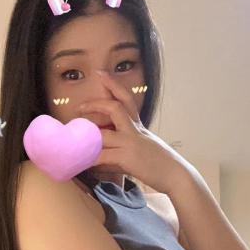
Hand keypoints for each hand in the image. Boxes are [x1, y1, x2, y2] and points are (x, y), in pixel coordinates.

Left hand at [79, 70, 188, 193]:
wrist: (176, 175)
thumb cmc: (160, 166)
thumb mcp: (143, 152)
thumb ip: (121, 152)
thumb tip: (102, 160)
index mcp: (138, 127)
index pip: (127, 100)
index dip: (113, 85)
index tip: (100, 74)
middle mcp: (135, 130)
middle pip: (115, 108)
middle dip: (96, 104)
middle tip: (80, 107)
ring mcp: (131, 143)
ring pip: (103, 134)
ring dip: (86, 137)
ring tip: (72, 141)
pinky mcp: (127, 158)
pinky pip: (103, 156)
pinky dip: (90, 159)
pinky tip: (81, 163)